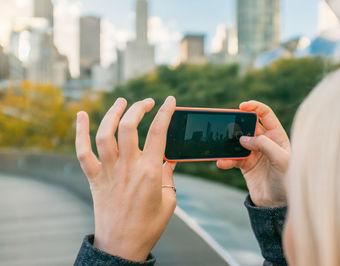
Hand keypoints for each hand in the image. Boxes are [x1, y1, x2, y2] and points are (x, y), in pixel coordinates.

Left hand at [75, 96, 176, 261]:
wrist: (121, 246)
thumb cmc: (148, 226)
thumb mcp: (168, 201)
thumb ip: (169, 176)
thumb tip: (170, 158)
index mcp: (149, 172)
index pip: (159, 133)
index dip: (166, 112)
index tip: (170, 100)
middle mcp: (127, 167)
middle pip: (130, 127)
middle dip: (139, 108)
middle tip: (147, 102)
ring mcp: (108, 172)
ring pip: (106, 134)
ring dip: (113, 113)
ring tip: (121, 101)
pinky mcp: (94, 178)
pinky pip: (82, 152)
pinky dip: (79, 132)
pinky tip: (81, 115)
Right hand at [217, 101, 289, 206]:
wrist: (278, 204)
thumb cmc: (287, 180)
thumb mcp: (281, 159)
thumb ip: (264, 145)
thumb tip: (243, 138)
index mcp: (277, 136)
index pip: (265, 115)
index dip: (254, 107)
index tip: (242, 106)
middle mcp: (265, 142)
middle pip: (248, 126)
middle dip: (237, 124)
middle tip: (227, 125)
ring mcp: (254, 153)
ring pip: (237, 141)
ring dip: (228, 143)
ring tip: (221, 146)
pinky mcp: (245, 165)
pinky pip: (232, 158)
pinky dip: (225, 159)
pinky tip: (222, 162)